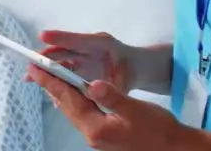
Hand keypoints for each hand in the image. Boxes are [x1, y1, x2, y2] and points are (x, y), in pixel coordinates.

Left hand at [29, 67, 204, 150]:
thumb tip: (91, 83)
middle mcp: (92, 135)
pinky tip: (76, 91)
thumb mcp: (136, 109)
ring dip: (63, 93)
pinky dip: (76, 100)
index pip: (68, 99)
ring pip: (73, 111)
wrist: (175, 148)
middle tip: (37, 69)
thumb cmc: (159, 130)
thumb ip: (112, 96)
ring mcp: (98, 137)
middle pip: (66, 106)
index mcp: (96, 128)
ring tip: (52, 76)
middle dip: (52, 86)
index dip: (51, 82)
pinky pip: (83, 115)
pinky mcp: (105, 136)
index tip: (35, 68)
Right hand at [33, 30, 135, 91]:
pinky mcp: (77, 63)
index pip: (79, 40)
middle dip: (45, 57)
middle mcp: (88, 46)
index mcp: (102, 44)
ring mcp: (81, 54)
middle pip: (63, 49)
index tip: (42, 35)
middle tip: (31, 65)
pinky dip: (53, 76)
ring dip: (46, 67)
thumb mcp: (126, 80)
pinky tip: (44, 84)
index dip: (61, 37)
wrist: (135, 67)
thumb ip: (111, 87)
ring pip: (59, 58)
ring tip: (31, 77)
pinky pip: (62, 68)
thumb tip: (93, 92)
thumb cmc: (133, 70)